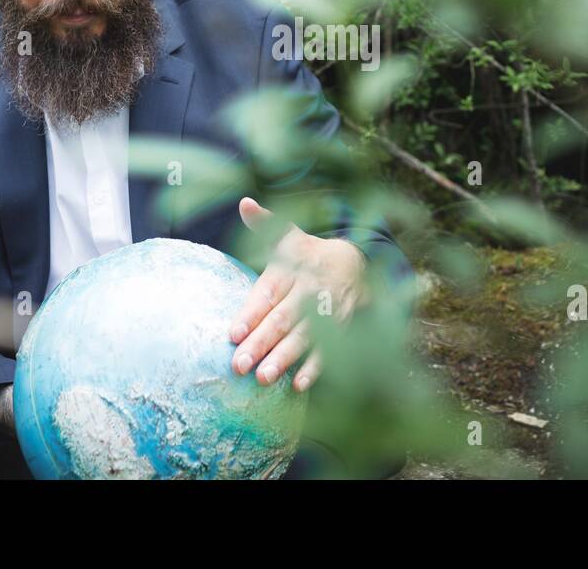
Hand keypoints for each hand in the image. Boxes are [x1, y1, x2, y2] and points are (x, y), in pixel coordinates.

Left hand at [228, 196, 367, 392]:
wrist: (355, 261)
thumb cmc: (308, 253)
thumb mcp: (289, 236)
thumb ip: (265, 224)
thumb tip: (244, 203)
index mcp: (292, 266)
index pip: (268, 291)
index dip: (251, 313)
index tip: (233, 334)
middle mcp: (310, 287)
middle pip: (284, 317)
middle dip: (262, 341)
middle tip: (239, 365)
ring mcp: (329, 308)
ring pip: (305, 336)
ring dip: (285, 358)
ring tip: (264, 378)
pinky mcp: (343, 325)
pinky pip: (329, 348)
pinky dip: (315, 367)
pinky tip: (298, 385)